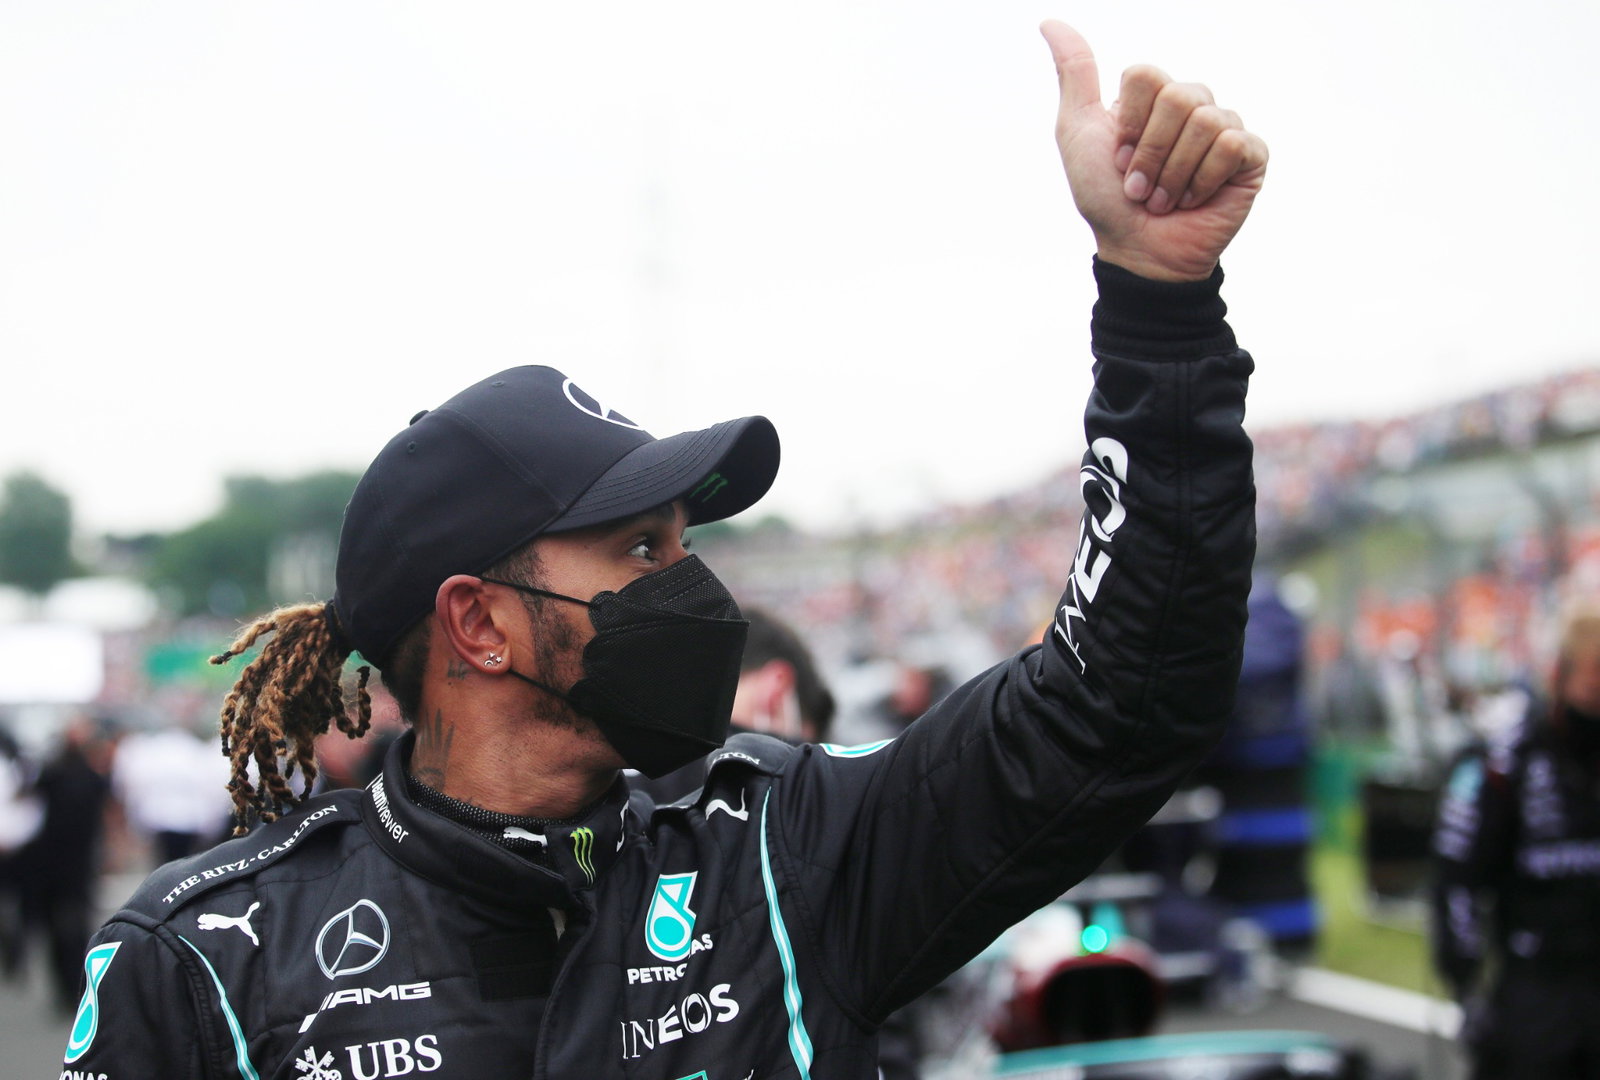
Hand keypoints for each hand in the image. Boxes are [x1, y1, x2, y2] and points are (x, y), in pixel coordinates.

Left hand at [1040, 21, 1266, 281]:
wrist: (1137, 250)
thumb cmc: (1106, 197)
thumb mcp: (1078, 131)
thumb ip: (1074, 74)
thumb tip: (1050, 21)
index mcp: (1154, 96)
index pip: (1145, 75)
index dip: (1128, 124)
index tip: (1119, 158)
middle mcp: (1192, 105)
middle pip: (1178, 96)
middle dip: (1151, 152)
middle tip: (1142, 186)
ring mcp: (1225, 128)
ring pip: (1206, 120)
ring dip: (1174, 173)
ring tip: (1165, 199)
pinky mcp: (1251, 156)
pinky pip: (1233, 145)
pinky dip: (1203, 180)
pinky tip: (1194, 200)